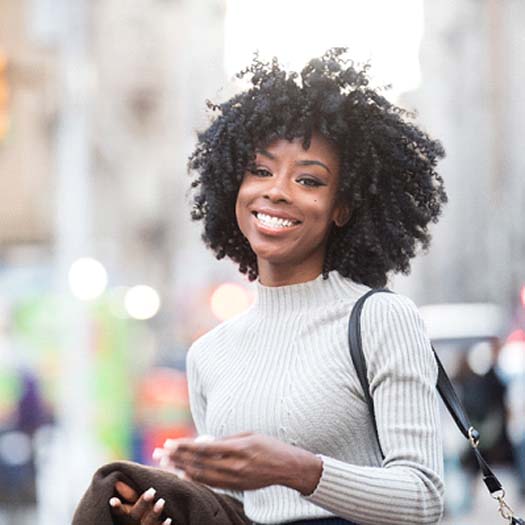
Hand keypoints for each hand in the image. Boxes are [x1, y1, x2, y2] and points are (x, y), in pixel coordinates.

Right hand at [109, 481, 171, 524]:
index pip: (119, 512)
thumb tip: (118, 481)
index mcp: (124, 518)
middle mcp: (132, 524)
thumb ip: (128, 495)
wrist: (143, 524)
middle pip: (135, 516)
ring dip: (154, 513)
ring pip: (147, 523)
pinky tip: (169, 519)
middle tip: (152, 491)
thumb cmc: (136, 516)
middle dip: (142, 504)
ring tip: (162, 501)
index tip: (112, 500)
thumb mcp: (130, 508)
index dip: (116, 507)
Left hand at [154, 432, 321, 494]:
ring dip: (182, 469)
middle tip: (160, 453)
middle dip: (177, 457)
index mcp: (238, 448)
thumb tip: (204, 441)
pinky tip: (185, 474)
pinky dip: (196, 479)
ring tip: (167, 463)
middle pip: (200, 463)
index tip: (170, 443)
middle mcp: (235, 465)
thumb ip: (226, 439)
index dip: (185, 446)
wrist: (287, 467)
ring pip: (203, 476)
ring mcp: (235, 479)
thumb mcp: (248, 435)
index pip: (204, 448)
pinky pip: (212, 483)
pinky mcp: (237, 487)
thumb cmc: (269, 446)